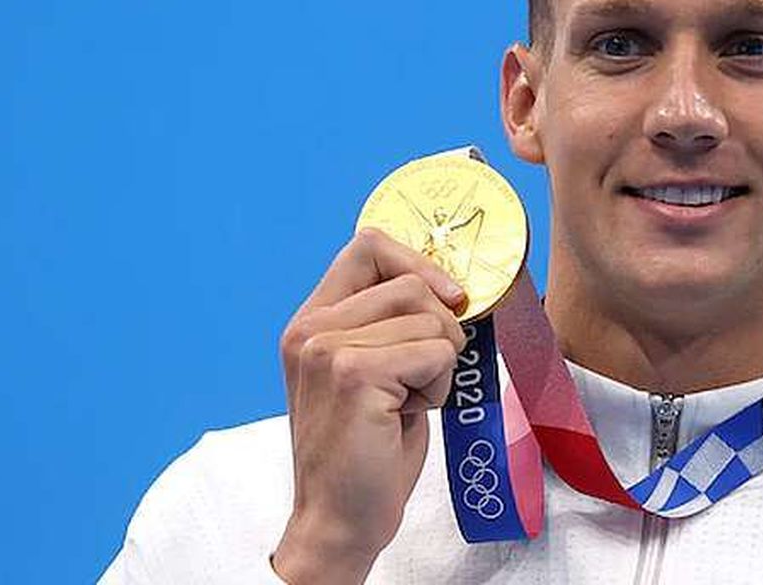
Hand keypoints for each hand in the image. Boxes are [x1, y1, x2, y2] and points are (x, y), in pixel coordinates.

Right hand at [271, 228, 467, 584]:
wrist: (341, 518)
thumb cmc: (369, 448)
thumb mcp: (375, 369)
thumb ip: (391, 321)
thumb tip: (452, 282)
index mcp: (311, 319)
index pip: (368, 244)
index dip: (418, 262)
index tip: (448, 298)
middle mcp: (310, 327)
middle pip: (412, 281)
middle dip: (441, 328)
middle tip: (421, 377)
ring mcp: (327, 348)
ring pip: (431, 317)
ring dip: (440, 364)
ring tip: (407, 402)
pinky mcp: (353, 375)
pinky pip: (436, 353)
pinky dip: (439, 388)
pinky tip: (407, 416)